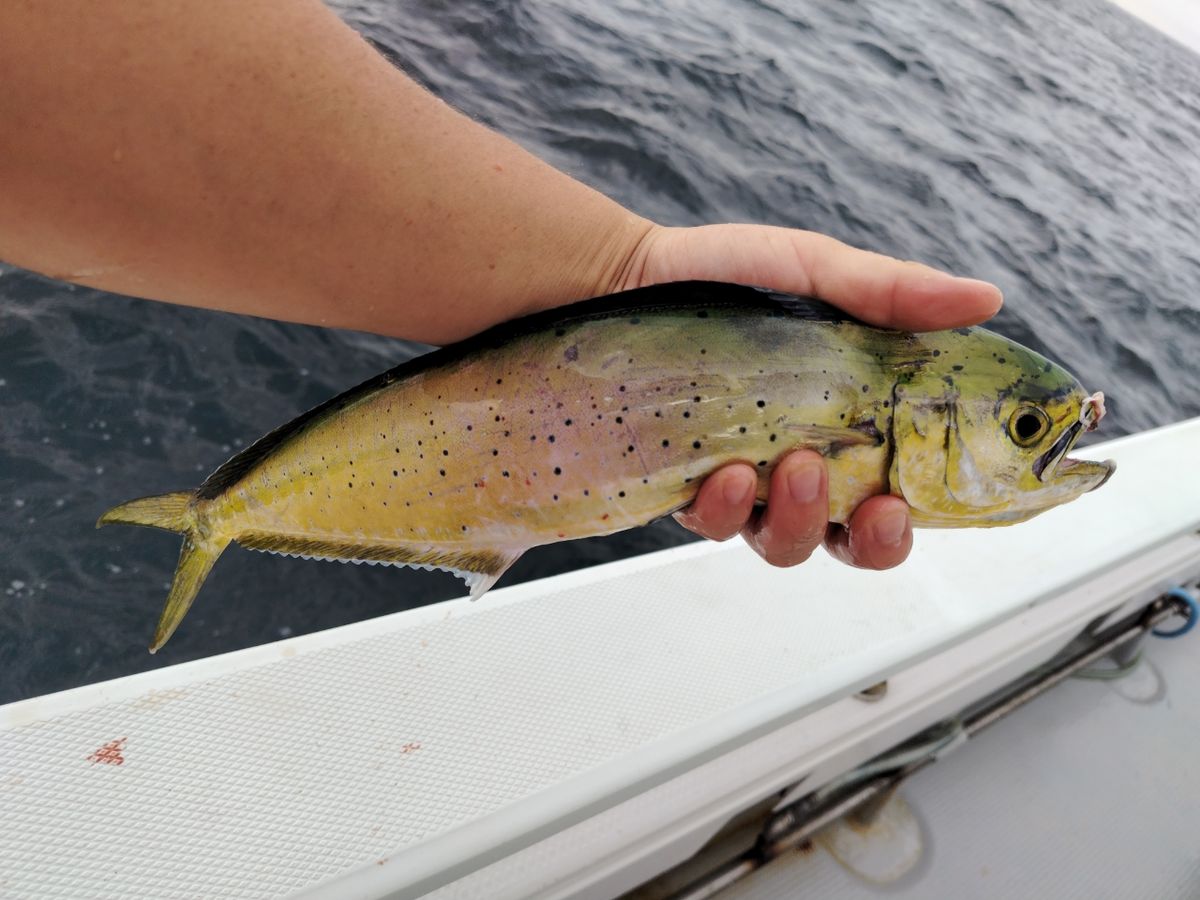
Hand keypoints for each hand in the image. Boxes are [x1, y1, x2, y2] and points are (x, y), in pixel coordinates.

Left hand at [619, 223, 1002, 569]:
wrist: (624, 277)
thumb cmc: (724, 274)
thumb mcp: (815, 272)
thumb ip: (892, 295)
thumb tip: (987, 299)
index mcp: (846, 422)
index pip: (898, 492)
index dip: (913, 520)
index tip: (913, 505)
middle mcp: (798, 461)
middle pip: (849, 540)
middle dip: (871, 541)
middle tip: (875, 505)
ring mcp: (741, 479)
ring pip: (783, 543)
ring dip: (799, 520)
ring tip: (792, 467)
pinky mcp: (684, 485)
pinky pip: (711, 525)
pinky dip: (723, 509)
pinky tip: (722, 473)